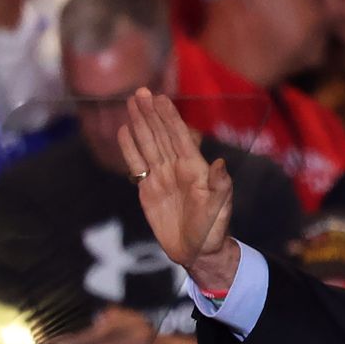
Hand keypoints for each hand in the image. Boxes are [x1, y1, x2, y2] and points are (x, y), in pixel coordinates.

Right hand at [119, 89, 237, 291]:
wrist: (198, 252)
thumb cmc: (213, 230)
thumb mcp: (221, 209)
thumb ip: (220, 186)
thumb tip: (220, 164)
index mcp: (195, 169)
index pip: (179, 137)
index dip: (170, 118)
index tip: (160, 98)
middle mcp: (176, 168)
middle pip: (161, 135)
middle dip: (151, 114)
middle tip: (140, 92)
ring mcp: (161, 178)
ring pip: (148, 145)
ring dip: (140, 124)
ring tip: (131, 103)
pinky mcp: (148, 190)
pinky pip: (137, 165)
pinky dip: (129, 148)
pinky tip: (124, 131)